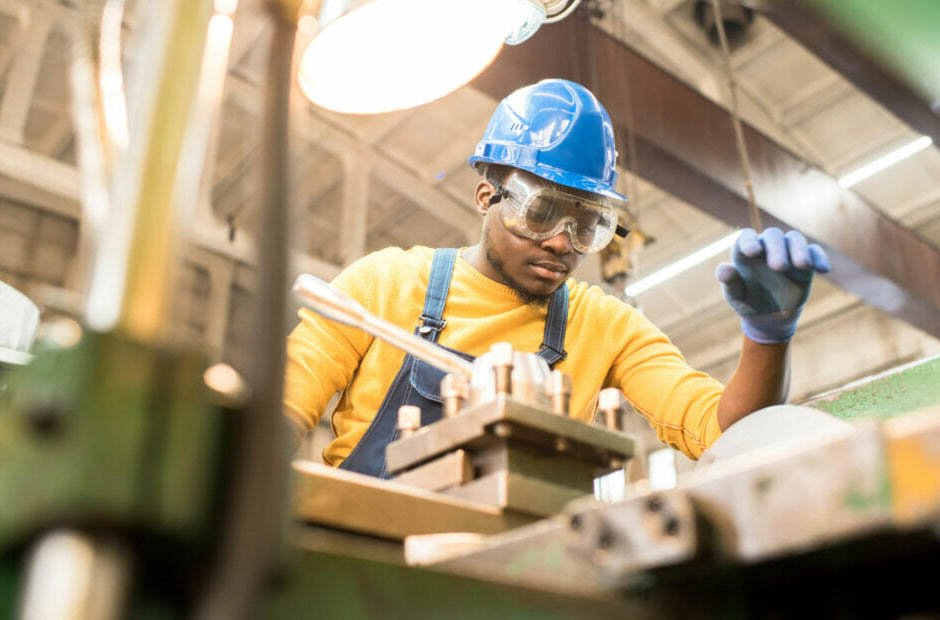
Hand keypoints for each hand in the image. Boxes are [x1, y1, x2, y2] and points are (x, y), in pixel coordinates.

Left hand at [715, 228, 829, 343]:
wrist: (769, 317)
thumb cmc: (748, 302)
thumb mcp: (736, 297)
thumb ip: (730, 283)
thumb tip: (724, 269)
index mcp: (746, 253)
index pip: (746, 237)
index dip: (749, 241)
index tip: (753, 253)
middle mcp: (767, 248)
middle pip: (773, 236)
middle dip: (776, 249)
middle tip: (779, 268)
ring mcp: (787, 252)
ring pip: (794, 239)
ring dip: (799, 250)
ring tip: (802, 266)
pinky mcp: (805, 262)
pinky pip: (814, 253)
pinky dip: (819, 258)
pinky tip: (823, 270)